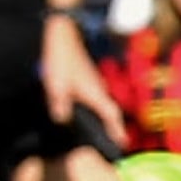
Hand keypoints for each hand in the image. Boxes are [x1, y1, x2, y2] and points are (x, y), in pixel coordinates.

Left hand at [40, 12, 116, 132]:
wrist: (64, 37)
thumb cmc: (62, 60)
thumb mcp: (56, 86)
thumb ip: (60, 105)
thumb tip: (62, 120)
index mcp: (95, 93)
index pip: (111, 115)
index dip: (117, 130)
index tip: (123, 143)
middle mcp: (99, 89)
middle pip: (110, 112)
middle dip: (113, 127)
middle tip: (115, 142)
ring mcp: (94, 83)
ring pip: (103, 104)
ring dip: (105, 118)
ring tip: (103, 132)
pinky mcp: (88, 79)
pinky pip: (96, 98)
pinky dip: (96, 108)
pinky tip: (86, 113)